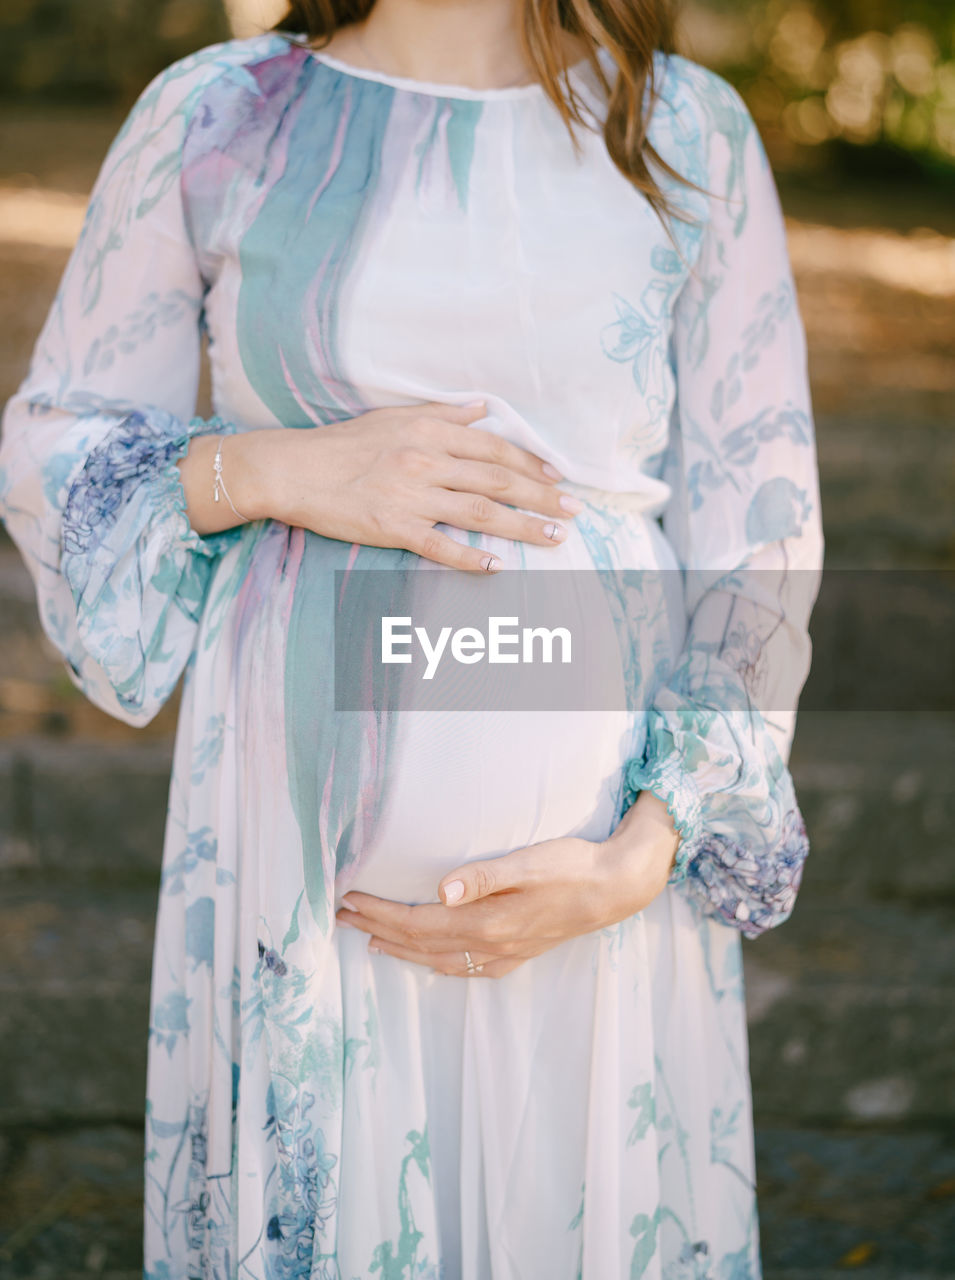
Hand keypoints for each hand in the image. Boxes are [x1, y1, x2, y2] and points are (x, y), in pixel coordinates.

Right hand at [249, 400, 582, 571]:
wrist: (293, 470)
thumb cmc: (342, 444)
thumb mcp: (394, 416)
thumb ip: (443, 414)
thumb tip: (484, 409)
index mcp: (429, 431)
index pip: (494, 448)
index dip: (532, 463)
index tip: (559, 477)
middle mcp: (425, 460)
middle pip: (498, 480)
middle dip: (542, 496)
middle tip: (573, 511)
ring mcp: (410, 496)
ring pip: (480, 512)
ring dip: (523, 526)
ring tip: (554, 538)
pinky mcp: (391, 527)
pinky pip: (438, 545)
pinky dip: (469, 555)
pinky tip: (496, 566)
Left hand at [335, 791, 680, 977]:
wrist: (616, 888)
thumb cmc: (572, 866)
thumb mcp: (529, 862)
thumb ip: (485, 876)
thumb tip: (441, 889)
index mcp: (488, 922)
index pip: (419, 921)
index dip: (381, 913)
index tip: (350, 900)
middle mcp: (492, 945)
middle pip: (421, 943)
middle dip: (379, 931)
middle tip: (344, 918)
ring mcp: (506, 954)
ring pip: (440, 960)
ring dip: (402, 950)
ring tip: (372, 941)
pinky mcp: (519, 953)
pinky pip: (467, 968)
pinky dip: (438, 965)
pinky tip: (430, 961)